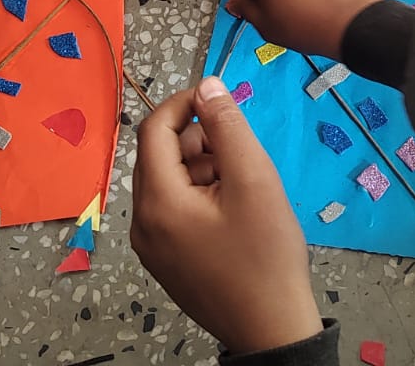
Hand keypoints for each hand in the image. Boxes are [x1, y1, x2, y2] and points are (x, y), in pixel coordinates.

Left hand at [131, 79, 322, 353]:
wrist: (272, 329)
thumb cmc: (265, 254)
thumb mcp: (253, 179)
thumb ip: (228, 126)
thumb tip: (207, 84)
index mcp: (157, 201)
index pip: (155, 129)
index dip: (185, 103)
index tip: (220, 99)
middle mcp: (142, 223)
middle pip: (159, 156)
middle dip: (197, 140)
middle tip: (240, 154)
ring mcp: (151, 247)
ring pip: (167, 182)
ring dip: (200, 168)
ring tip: (242, 187)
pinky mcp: (165, 262)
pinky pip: (172, 210)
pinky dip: (198, 195)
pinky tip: (233, 211)